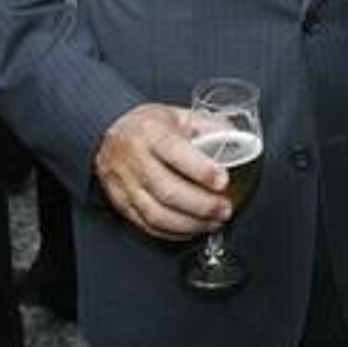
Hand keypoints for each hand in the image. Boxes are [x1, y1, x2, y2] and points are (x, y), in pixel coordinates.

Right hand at [93, 103, 231, 241]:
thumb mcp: (178, 114)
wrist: (110, 131)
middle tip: (224, 209)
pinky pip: (146, 224)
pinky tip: (191, 229)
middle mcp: (134, 158)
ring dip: (189, 224)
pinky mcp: (120, 203)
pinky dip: (171, 232)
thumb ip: (208, 126)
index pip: (175, 152)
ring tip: (212, 223)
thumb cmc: (148, 125)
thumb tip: (237, 138)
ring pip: (156, 213)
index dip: (201, 170)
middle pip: (167, 190)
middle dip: (201, 205)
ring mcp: (124, 183)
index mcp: (150, 132)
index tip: (223, 181)